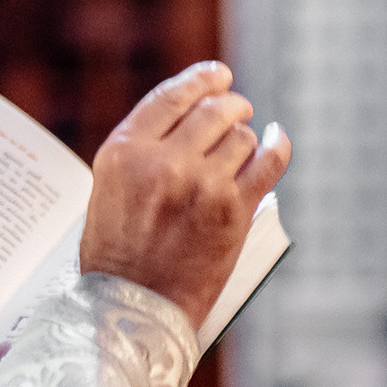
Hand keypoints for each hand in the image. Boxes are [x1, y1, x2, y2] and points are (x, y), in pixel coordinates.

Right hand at [78, 61, 291, 327]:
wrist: (132, 311)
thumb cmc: (117, 257)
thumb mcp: (108, 190)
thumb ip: (142, 151)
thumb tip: (190, 118)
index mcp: (124, 152)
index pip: (171, 97)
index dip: (201, 80)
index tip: (219, 75)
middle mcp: (163, 162)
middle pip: (212, 111)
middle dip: (230, 105)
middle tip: (236, 109)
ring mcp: (202, 185)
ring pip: (241, 137)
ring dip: (245, 138)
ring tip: (240, 148)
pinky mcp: (234, 212)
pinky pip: (270, 161)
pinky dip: (278, 145)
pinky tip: (277, 139)